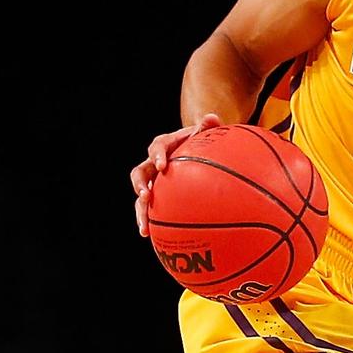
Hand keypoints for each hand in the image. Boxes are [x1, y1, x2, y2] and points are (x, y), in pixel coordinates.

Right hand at [129, 113, 221, 236]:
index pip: (157, 146)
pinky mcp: (158, 195)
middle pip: (139, 173)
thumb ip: (208, 127)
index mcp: (165, 145)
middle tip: (145, 196)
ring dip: (140, 210)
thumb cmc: (202, 141)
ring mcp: (154, 181)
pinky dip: (148, 220)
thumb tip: (212, 117)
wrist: (197, 150)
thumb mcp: (206, 133)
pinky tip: (150, 236)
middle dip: (139, 185)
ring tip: (144, 227)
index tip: (162, 165)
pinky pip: (150, 208)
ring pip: (140, 195)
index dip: (157, 155)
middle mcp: (154, 163)